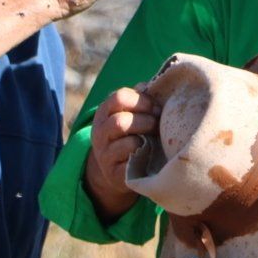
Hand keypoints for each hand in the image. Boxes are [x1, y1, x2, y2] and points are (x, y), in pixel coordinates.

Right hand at [83, 85, 158, 219]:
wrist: (116, 168)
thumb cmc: (131, 133)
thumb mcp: (131, 113)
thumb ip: (140, 98)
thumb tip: (151, 85)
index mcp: (104, 112)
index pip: (119, 98)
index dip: (142, 101)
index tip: (156, 107)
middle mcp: (100, 132)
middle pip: (121, 122)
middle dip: (146, 121)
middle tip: (157, 124)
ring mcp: (104, 154)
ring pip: (129, 142)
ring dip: (146, 139)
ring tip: (154, 139)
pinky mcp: (113, 173)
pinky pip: (132, 162)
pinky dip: (144, 156)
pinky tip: (149, 154)